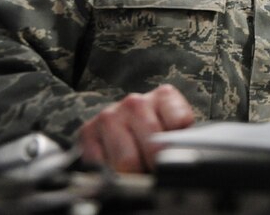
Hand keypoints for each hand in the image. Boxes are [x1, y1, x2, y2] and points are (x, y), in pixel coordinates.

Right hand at [79, 84, 194, 172]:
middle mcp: (135, 102)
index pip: (179, 122)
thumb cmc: (154, 135)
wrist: (120, 134)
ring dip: (132, 174)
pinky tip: (115, 168)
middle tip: (154, 172)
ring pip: (125, 160)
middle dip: (155, 166)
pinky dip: (110, 174)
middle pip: (152, 145)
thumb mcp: (176, 132)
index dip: (177, 147)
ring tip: (136, 171)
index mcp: (164, 96)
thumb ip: (182, 140)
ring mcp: (109, 115)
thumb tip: (182, 158)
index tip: (174, 156)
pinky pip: (101, 166)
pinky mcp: (87, 131)